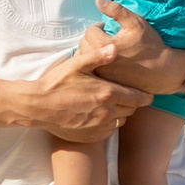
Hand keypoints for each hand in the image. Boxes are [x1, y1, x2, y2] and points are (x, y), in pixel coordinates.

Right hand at [21, 29, 150, 142]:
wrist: (38, 107)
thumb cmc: (56, 83)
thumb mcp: (76, 65)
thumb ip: (98, 56)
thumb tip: (115, 47)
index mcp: (108, 93)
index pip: (139, 98)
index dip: (145, 96)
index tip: (146, 94)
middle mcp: (108, 112)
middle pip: (132, 110)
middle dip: (131, 103)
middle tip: (124, 96)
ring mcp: (100, 126)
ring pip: (121, 122)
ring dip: (119, 114)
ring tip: (109, 105)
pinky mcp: (92, 137)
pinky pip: (109, 131)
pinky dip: (108, 125)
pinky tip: (98, 116)